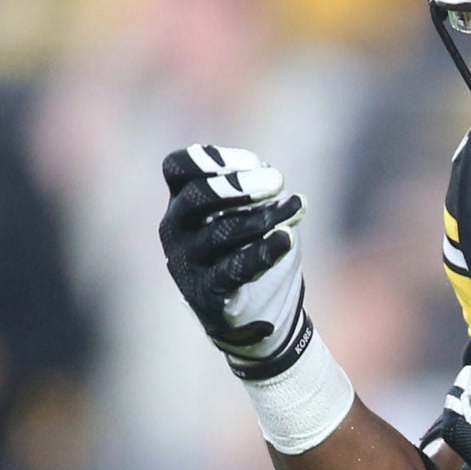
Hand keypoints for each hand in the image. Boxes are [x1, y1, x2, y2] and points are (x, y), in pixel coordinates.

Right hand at [159, 144, 312, 377]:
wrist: (253, 311)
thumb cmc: (249, 247)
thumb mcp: (253, 210)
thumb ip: (260, 190)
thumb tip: (272, 178)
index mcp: (182, 200)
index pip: (177, 167)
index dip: (212, 158)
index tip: (254, 160)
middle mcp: (175, 228)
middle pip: (196, 196)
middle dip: (240, 186)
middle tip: (278, 180)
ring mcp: (186, 262)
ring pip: (221, 232)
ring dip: (264, 217)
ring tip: (296, 207)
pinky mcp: (205, 293)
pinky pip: (232, 270)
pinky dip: (262, 252)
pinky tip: (285, 238)